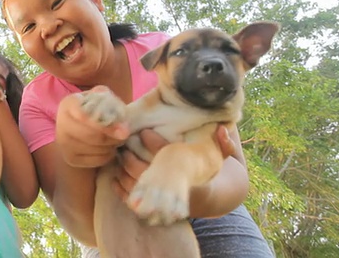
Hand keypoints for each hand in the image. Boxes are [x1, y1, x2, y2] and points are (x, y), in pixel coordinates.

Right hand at [56, 86, 129, 167]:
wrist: (80, 125)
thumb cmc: (94, 108)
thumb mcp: (102, 97)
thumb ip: (111, 103)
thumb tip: (120, 121)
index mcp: (68, 104)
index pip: (84, 116)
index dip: (106, 125)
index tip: (125, 131)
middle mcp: (61, 123)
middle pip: (92, 135)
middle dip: (112, 137)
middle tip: (125, 135)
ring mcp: (63, 143)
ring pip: (95, 149)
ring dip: (111, 146)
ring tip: (117, 140)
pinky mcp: (70, 158)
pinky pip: (95, 160)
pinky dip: (107, 155)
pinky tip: (109, 148)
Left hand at [113, 125, 234, 200]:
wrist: (204, 198)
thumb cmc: (206, 171)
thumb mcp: (219, 158)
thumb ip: (224, 144)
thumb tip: (223, 129)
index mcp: (185, 174)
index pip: (166, 155)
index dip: (153, 142)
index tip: (143, 132)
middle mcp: (171, 188)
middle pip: (145, 172)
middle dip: (131, 157)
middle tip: (124, 144)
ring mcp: (160, 200)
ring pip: (135, 186)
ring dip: (123, 170)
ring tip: (118, 156)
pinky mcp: (151, 208)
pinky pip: (131, 200)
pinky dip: (120, 189)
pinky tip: (114, 177)